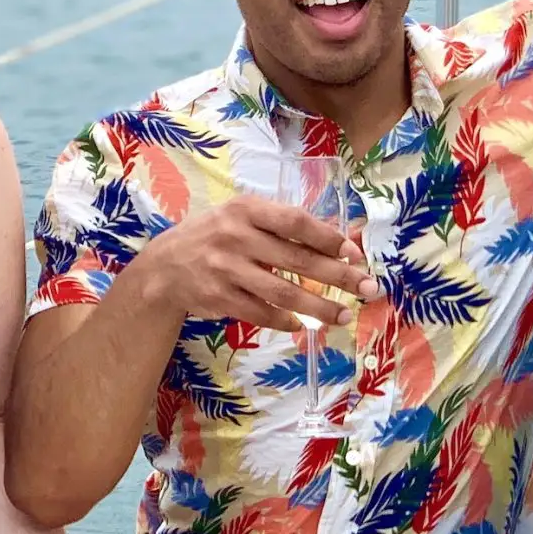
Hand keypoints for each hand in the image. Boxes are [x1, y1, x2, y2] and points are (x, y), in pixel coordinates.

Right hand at [134, 200, 377, 330]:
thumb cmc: (214, 236)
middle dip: (338, 276)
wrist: (164, 267)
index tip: (355, 253)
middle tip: (368, 288)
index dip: (329, 238)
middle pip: (297, 259)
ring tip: (344, 316)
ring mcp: (226, 269)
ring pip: (283, 292)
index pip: (296, 221)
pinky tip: (303, 324)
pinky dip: (286, 320)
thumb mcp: (243, 218)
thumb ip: (284, 225)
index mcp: (246, 209)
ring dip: (319, 307)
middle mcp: (236, 236)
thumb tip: (341, 237)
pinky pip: (261, 313)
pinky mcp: (219, 298)